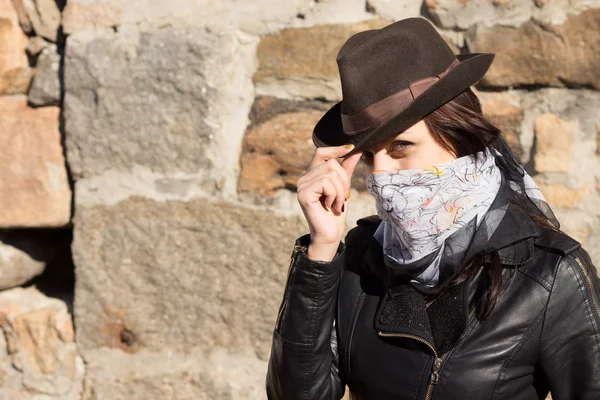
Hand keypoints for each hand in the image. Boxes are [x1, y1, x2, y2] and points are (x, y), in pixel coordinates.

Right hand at [297, 145, 362, 260]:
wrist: (330, 234)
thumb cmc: (335, 213)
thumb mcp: (343, 187)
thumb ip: (346, 169)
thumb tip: (354, 150)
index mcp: (312, 175)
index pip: (321, 152)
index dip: (336, 149)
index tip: (351, 149)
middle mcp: (304, 178)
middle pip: (331, 164)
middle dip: (343, 181)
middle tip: (342, 197)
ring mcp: (302, 186)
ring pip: (330, 174)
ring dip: (340, 191)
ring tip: (337, 204)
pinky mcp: (304, 194)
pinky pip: (326, 183)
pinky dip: (334, 195)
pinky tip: (330, 206)